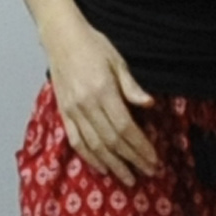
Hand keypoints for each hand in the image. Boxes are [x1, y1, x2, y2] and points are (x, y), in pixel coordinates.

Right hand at [41, 19, 160, 186]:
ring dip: (113, 164)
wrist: (61, 37)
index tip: (154, 159)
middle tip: (148, 172)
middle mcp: (86, 104)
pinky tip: (101, 167)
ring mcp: (73, 110)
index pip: (125, 127)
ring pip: (94, 145)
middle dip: (132, 159)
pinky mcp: (64, 112)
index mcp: (103, 91)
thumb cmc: (93, 45)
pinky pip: (76, 141)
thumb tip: (150, 105)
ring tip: (128, 178)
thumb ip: (132, 87)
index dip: (140, 146)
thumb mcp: (118, 61)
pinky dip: (89, 157)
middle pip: (112, 141)